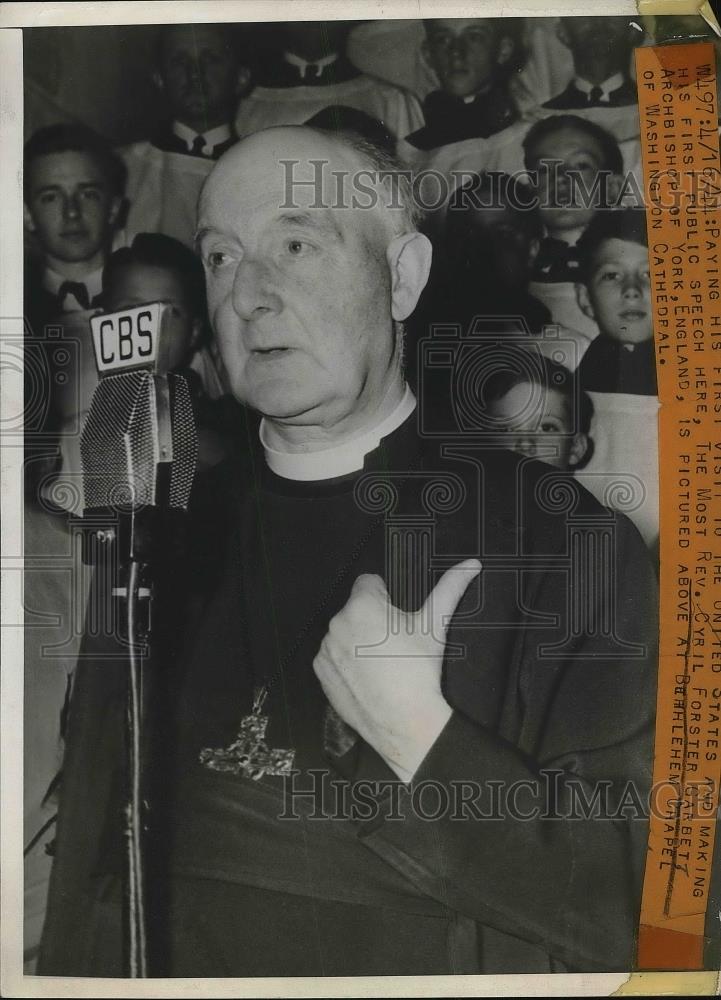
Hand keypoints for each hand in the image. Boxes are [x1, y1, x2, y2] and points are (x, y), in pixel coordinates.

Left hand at [313, 559, 481, 781]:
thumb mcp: (435, 625)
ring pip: (344, 632)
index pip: (369, 583)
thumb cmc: (419, 669)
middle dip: (372, 619)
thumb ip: (450, 587)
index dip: (386, 597)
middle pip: (356, 609)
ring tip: (381, 663)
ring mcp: (326, 649)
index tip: (397, 618)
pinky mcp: (321, 672)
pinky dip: (346, 662)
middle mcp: (337, 622)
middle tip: (394, 644)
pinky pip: (333, 656)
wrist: (404, 721)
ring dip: (357, 639)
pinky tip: (367, 676)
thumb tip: (471, 563)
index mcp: (361, 604)